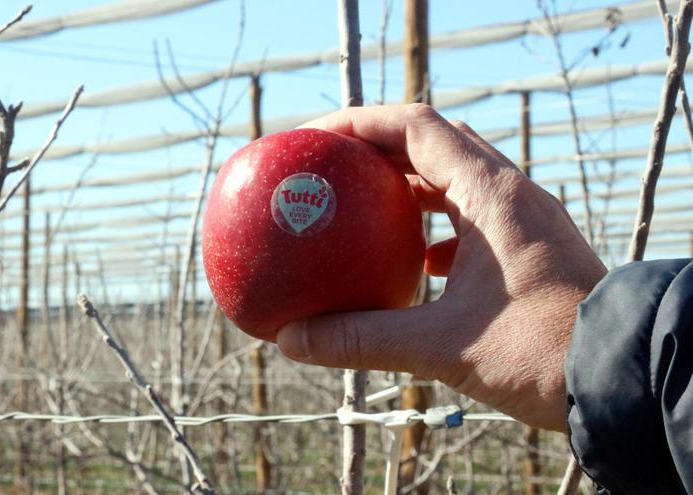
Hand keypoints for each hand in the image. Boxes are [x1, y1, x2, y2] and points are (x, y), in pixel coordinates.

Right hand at [275, 104, 606, 430]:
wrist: (622, 377)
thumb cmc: (541, 354)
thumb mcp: (440, 346)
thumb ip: (360, 339)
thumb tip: (292, 340)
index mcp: (492, 196)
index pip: (416, 128)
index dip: (360, 123)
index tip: (315, 138)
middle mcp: (510, 195)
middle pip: (433, 145)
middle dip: (377, 149)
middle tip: (330, 166)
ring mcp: (523, 220)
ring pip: (454, 181)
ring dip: (406, 187)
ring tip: (360, 207)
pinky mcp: (529, 249)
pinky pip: (471, 220)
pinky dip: (433, 229)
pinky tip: (414, 265)